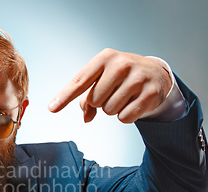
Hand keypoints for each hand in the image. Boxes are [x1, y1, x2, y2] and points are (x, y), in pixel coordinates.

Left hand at [48, 48, 171, 122]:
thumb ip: (87, 98)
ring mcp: (137, 78)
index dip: (64, 96)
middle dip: (100, 102)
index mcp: (105, 58)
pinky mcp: (149, 93)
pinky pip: (124, 118)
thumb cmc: (121, 76)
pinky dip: (126, 116)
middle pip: (94, 100)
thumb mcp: (102, 79)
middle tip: (113, 91)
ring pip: (109, 110)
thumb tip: (86, 117)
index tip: (52, 108)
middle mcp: (121, 65)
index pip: (80, 81)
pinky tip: (134, 102)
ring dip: (114, 109)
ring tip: (125, 95)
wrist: (155, 73)